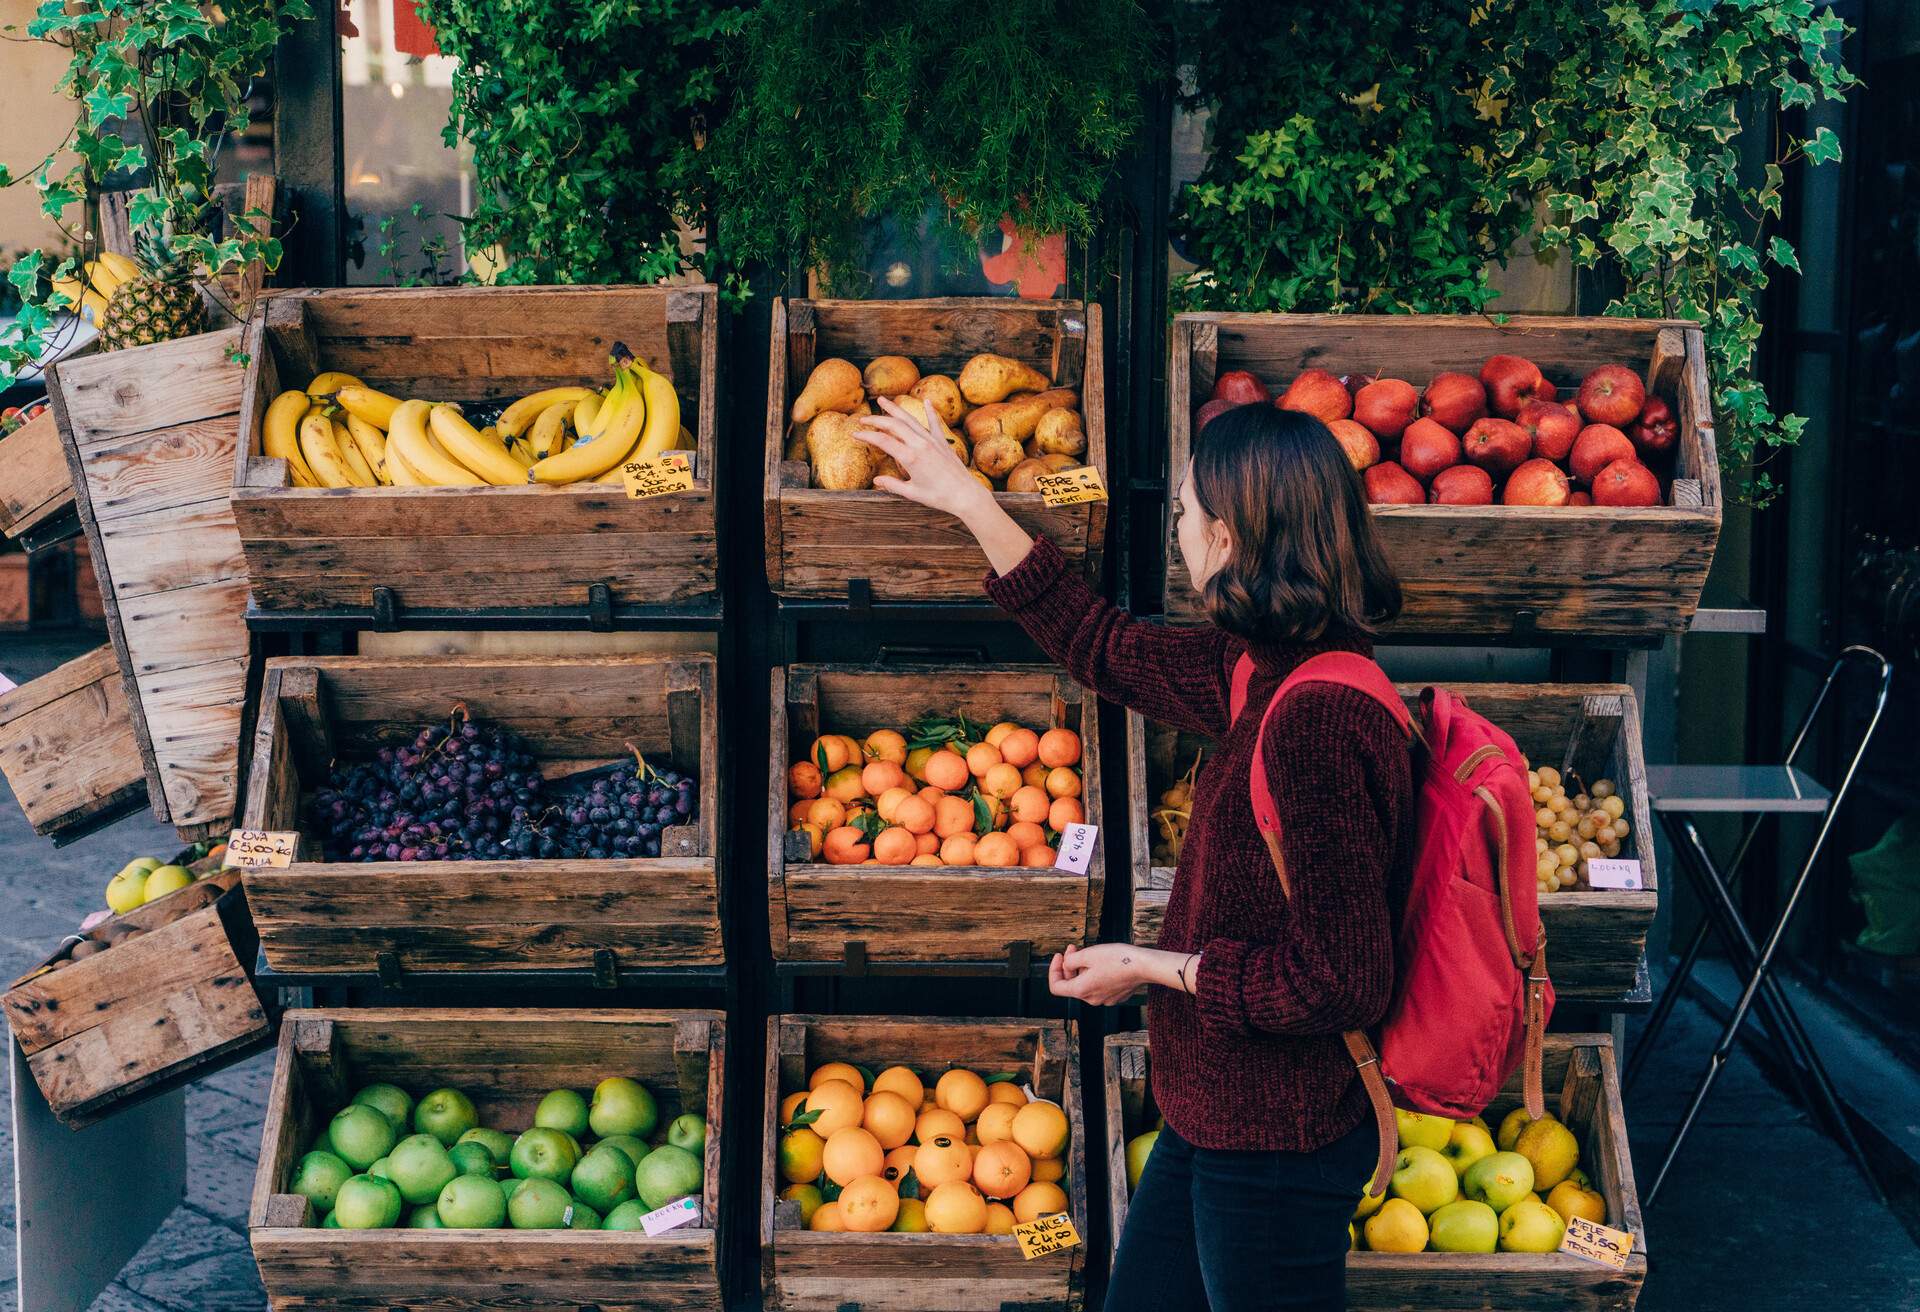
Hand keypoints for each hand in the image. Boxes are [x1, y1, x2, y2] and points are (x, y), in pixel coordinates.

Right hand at [854, 396, 994, 520]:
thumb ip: (892, 485)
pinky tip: (926, 401)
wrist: (965, 495)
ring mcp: (932, 441)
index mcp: (910, 458)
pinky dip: (930, 412)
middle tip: (862, 418)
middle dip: (876, 419)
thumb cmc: (939, 497)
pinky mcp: (942, 443)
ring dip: (896, 409)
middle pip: (894, 425)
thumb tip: (876, 480)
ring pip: (910, 420)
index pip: (882, 441)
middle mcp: (920, 444)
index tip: (854, 434)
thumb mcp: (912, 493)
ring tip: (884, 400)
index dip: (866, 436)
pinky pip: (935, 423)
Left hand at [1048, 943, 1146, 1005]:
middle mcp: (1092, 999)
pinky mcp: (1115, 995)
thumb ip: (1070, 960)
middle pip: (1072, 984)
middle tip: (1074, 948)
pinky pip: (1099, 985)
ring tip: (1091, 953)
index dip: (1053, 970)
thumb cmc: (1117, 959)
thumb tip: (1066, 964)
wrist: (1144, 966)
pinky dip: (1096, 974)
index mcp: (1081, 990)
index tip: (1059, 956)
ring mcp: (1105, 999)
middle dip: (1069, 965)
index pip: (1056, 987)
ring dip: (1083, 969)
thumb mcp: (1088, 954)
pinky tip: (1104, 962)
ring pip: (1086, 984)